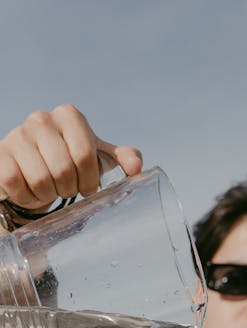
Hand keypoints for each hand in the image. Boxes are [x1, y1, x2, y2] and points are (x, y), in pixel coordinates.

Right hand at [0, 104, 141, 209]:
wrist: (32, 170)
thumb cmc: (71, 163)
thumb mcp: (99, 159)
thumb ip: (123, 159)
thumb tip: (137, 166)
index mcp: (69, 116)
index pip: (86, 155)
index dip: (89, 179)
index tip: (87, 186)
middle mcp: (41, 119)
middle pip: (64, 169)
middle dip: (69, 188)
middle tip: (67, 189)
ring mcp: (17, 135)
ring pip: (40, 179)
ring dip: (48, 194)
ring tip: (49, 189)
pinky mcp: (0, 155)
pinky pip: (16, 182)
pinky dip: (27, 196)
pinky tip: (30, 191)